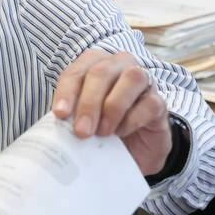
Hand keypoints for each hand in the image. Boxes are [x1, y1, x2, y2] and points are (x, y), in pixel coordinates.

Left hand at [51, 49, 172, 175]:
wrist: (133, 149)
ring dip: (113, 106)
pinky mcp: (159, 102)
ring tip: (103, 132)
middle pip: (102, 71)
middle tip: (82, 131)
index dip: (67, 91)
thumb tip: (55, 124)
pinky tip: (122, 132)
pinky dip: (133, 118)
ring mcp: (144, 81)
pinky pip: (150, 102)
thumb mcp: (82, 120)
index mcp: (95, 65)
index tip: (60, 114)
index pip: (77, 71)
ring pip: (132, 77)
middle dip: (89, 102)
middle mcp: (120, 65)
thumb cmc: (101, 127)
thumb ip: (71, 115)